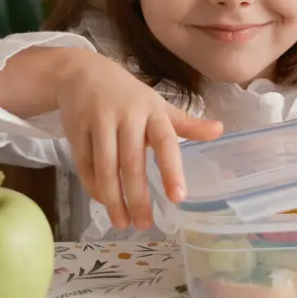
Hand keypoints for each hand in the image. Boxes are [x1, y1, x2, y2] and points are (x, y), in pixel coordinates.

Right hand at [56, 51, 222, 231]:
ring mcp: (99, 121)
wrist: (83, 73)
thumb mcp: (159, 105)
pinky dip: (94, 187)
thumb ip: (186, 124)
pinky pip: (85, 165)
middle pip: (132, 162)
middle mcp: (126, 115)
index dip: (172, 170)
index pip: (165, 142)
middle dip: (138, 197)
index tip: (178, 198)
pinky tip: (104, 202)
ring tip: (122, 222)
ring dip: (113, 198)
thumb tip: (220, 130)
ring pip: (105, 167)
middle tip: (144, 225)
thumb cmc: (128, 95)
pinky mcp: (76, 129)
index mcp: (152, 110)